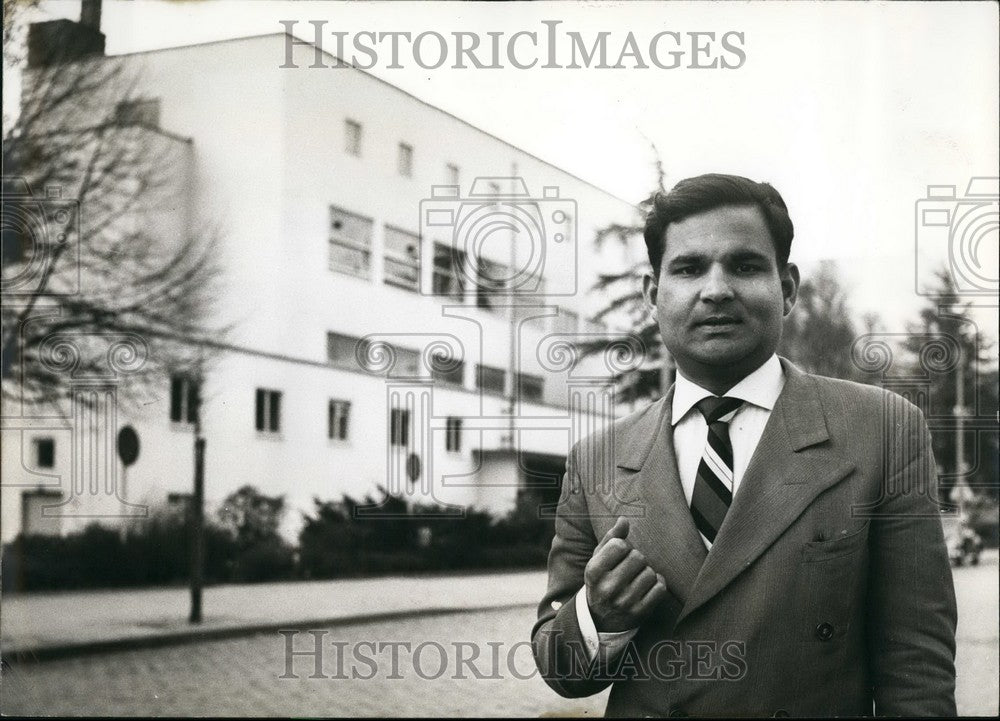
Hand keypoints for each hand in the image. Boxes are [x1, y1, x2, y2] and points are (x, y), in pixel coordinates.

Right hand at [584, 517, 667, 632]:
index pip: (620, 545)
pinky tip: (648, 586)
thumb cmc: (602, 580)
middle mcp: (607, 588)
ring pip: (650, 573)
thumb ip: (611, 537)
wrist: (601, 619)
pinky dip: (657, 583)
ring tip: (637, 578)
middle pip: (638, 557)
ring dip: (647, 572)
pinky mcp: (640, 613)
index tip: (619, 555)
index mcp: (594, 571)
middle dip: (636, 558)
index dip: (623, 546)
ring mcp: (624, 602)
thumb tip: (624, 520)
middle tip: (630, 567)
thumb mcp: (598, 559)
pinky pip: (660, 588)